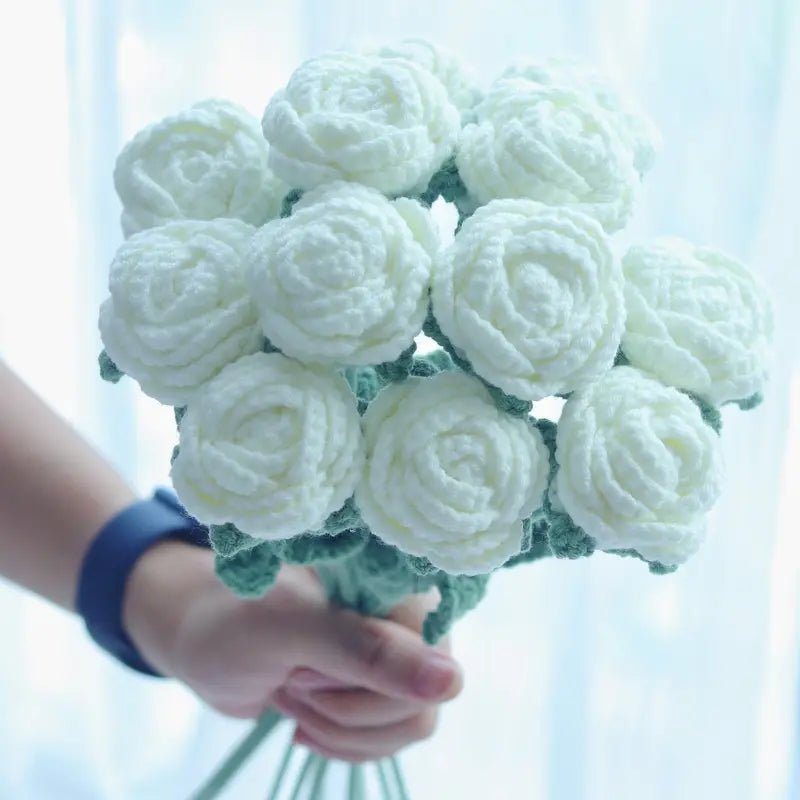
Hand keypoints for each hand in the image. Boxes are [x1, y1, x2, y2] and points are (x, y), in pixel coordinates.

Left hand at [124, 542, 462, 761]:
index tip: (307, 662)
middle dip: (344, 705)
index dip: (363, 677)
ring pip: (410, 726)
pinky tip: (302, 718)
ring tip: (293, 691)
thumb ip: (368, 650)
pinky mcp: (378, 688)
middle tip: (293, 677)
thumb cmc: (234, 621)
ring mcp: (396, 655)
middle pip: (421, 699)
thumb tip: (451, 682)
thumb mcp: (293, 630)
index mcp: (398, 581)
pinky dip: (339, 741)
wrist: (199, 641)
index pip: (432, 658)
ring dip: (339, 726)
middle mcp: (408, 615)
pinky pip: (389, 741)